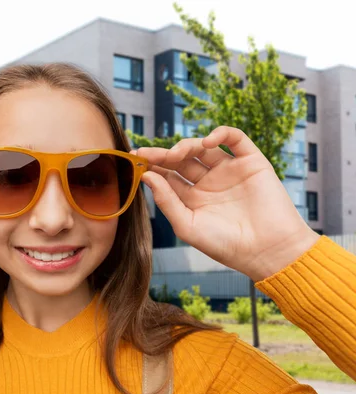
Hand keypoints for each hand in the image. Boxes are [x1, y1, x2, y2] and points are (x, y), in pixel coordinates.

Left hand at [137, 126, 318, 281]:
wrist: (267, 250)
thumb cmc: (225, 245)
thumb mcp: (187, 225)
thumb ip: (166, 200)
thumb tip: (146, 176)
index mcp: (192, 198)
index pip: (167, 175)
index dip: (152, 166)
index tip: (136, 159)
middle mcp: (208, 182)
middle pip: (181, 159)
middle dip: (164, 154)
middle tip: (149, 154)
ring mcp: (229, 170)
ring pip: (203, 147)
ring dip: (187, 145)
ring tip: (176, 153)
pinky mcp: (250, 162)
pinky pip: (235, 139)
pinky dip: (220, 134)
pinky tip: (207, 142)